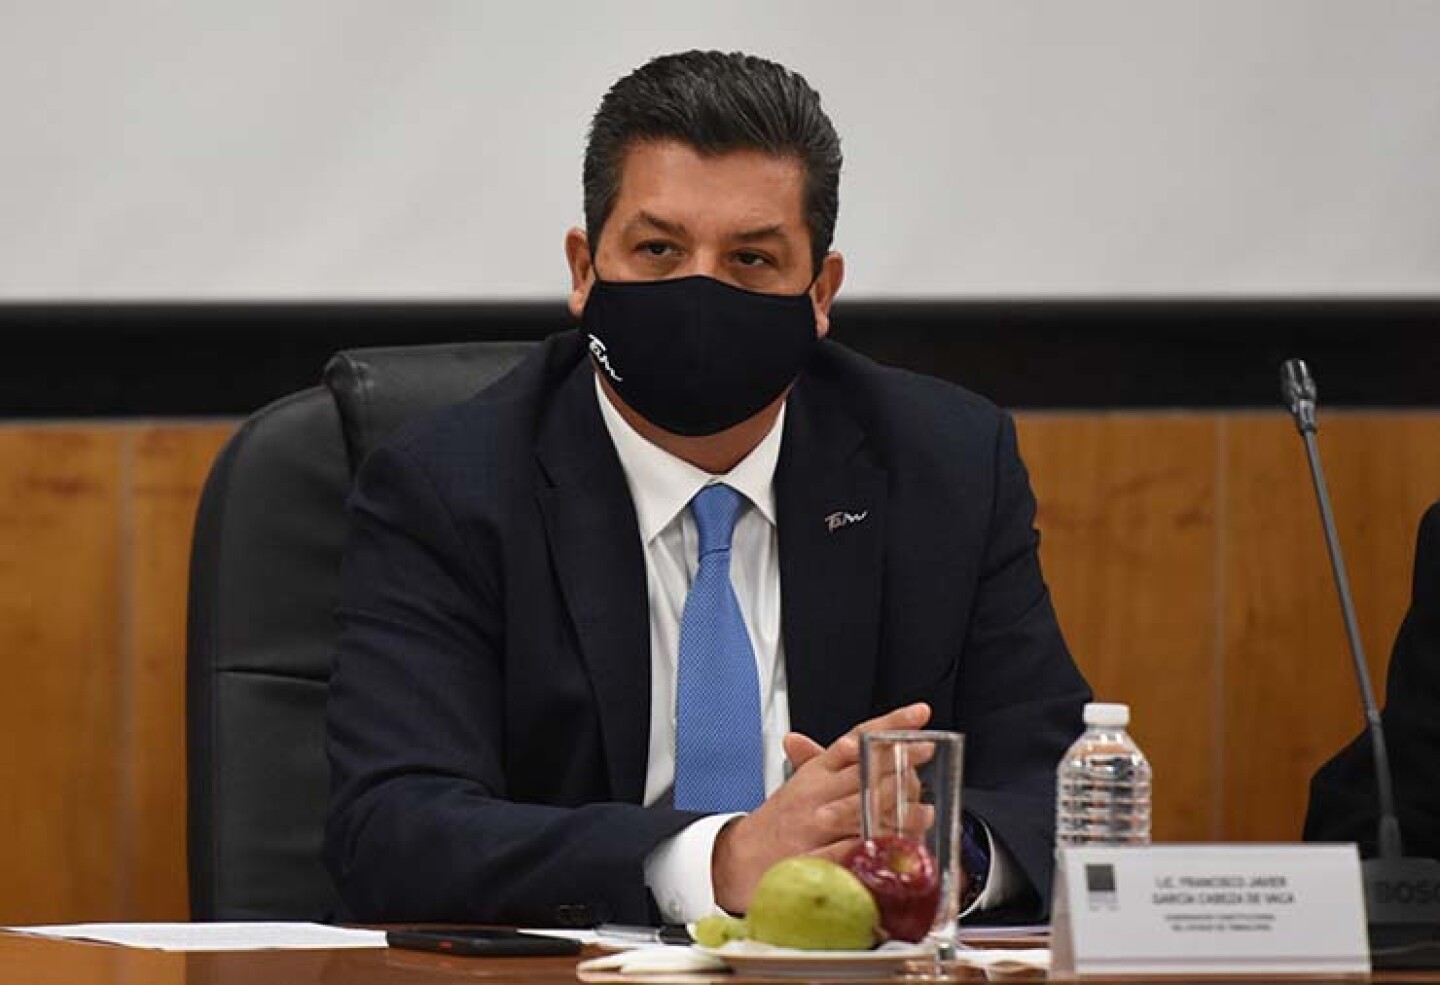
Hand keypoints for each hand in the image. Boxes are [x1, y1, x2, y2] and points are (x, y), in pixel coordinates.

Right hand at [710, 702, 930, 913]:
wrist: (739, 858)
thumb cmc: (778, 823)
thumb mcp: (801, 784)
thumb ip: (827, 760)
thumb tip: (853, 739)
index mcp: (815, 773)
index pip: (856, 739)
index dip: (889, 724)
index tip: (919, 713)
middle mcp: (816, 795)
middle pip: (864, 769)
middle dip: (900, 760)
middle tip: (926, 752)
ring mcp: (815, 827)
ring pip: (862, 808)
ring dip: (897, 807)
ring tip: (923, 808)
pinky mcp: (815, 858)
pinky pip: (851, 849)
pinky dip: (875, 846)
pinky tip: (898, 844)